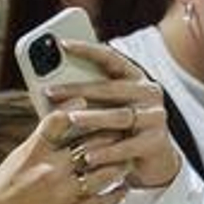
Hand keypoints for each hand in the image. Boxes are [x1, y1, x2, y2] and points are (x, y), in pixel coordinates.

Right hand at [0, 108, 129, 203]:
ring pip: (101, 174)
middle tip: (126, 126)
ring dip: (119, 164)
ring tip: (129, 156)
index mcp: (33, 151)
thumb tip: (64, 121)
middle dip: (112, 134)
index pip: (60, 121)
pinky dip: (113, 196)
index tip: (90, 100)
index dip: (77, 108)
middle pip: (90, 144)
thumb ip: (41, 141)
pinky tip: (123, 188)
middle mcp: (48, 170)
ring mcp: (58, 193)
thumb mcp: (16, 156)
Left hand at [45, 40, 180, 189]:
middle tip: (50, 91)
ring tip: (69, 119)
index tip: (62, 43)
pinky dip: (105, 152)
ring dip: (92, 118)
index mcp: (135, 78)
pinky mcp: (156, 142)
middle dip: (78, 89)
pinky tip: (86, 157)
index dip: (87, 49)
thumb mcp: (107, 108)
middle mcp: (149, 93)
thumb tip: (47, 89)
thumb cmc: (119, 129)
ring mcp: (155, 117)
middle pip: (110, 88)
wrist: (153, 159)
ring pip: (119, 116)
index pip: (111, 58)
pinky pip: (126, 146)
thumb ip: (88, 96)